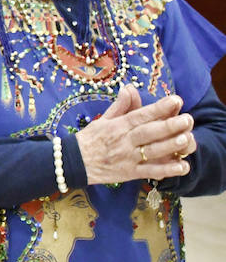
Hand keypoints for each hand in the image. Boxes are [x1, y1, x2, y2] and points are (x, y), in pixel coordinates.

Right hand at [76, 86, 193, 185]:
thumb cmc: (89, 139)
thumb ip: (120, 106)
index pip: (141, 115)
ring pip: (151, 151)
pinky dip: (166, 170)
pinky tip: (182, 167)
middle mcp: (123, 141)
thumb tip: (130, 88)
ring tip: (186, 139)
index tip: (176, 100)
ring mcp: (127, 158)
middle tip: (188, 119)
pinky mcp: (129, 173)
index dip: (159, 108)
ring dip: (169, 145)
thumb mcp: (102, 119)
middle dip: (169, 125)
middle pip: (149, 132)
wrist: (73, 162)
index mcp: (118, 126)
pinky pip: (150, 171)